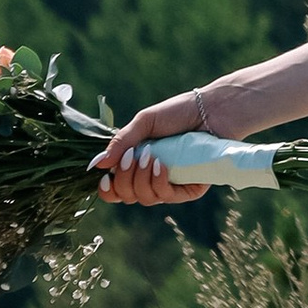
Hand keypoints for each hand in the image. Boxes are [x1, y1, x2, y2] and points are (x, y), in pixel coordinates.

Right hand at [90, 94, 216, 204]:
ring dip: (141, 179)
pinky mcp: (190, 188)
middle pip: (126, 196)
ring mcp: (170, 184)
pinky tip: (160, 166)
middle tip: (133, 156)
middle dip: (124, 179)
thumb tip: (95, 166)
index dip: (107, 189)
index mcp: (137, 163)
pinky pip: (167, 197)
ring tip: (150, 156)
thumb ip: (121, 143)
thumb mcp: (144, 123)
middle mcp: (151, 177)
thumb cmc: (178, 112)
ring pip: (145, 199)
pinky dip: (158, 183)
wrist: (211, 109)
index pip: (115, 189)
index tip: (104, 176)